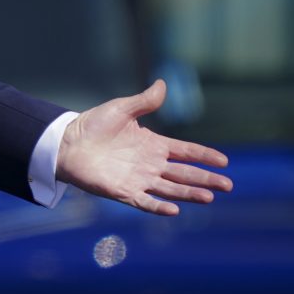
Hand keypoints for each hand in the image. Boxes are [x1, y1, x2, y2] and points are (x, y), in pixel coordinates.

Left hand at [56, 79, 231, 215]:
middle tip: (228, 185)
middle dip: (206, 179)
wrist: (66, 142)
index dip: (204, 156)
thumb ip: (144, 102)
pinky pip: (145, 202)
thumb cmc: (93, 125)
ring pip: (170, 188)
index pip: (186, 151)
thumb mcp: (121, 109)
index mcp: (153, 144)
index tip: (224, 161)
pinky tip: (174, 209)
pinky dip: (158, 206)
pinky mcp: (123, 191)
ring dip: (189, 193)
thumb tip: (162, 83)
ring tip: (210, 197)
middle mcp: (150, 164)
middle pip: (184, 173)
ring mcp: (138, 179)